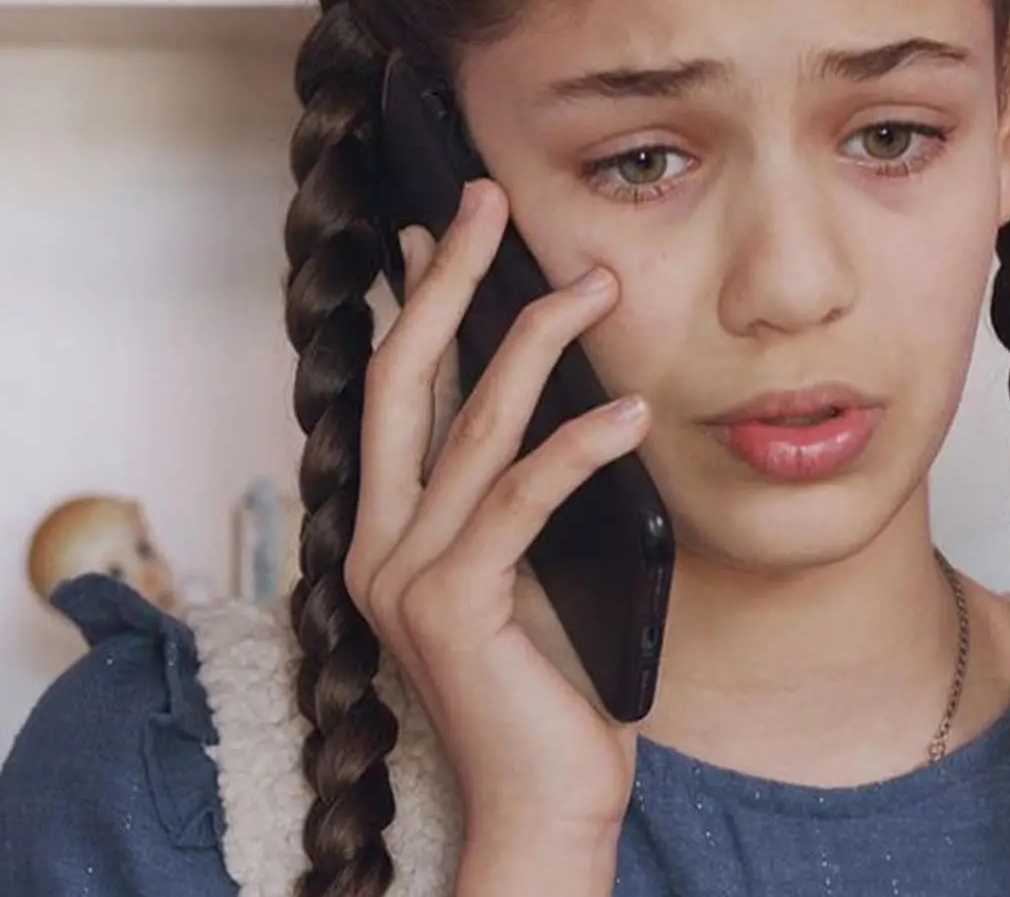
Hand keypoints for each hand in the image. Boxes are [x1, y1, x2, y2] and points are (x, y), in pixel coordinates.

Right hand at [344, 178, 645, 846]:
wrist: (546, 808)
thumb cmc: (551, 693)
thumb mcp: (534, 571)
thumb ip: (524, 497)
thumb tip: (567, 401)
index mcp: (391, 532)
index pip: (398, 391)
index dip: (417, 303)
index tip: (445, 229)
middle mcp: (379, 545)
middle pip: (408, 379)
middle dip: (448, 280)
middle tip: (492, 202)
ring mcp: (407, 577)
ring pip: (472, 425)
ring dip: (538, 341)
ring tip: (599, 286)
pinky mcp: (456, 608)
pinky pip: (521, 501)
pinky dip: (577, 447)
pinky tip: (630, 412)